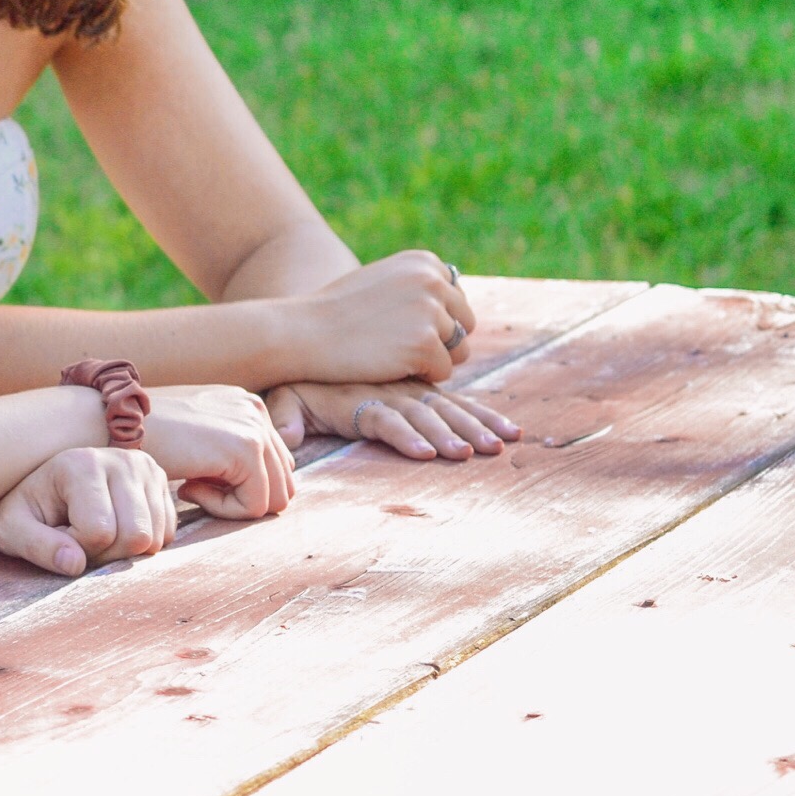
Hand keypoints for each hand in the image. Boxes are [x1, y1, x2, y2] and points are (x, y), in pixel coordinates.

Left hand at [0, 446, 176, 574]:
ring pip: (155, 538)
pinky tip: (117, 528)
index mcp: (81, 465)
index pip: (100, 532)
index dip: (78, 549)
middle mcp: (120, 460)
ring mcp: (145, 468)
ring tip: (96, 533)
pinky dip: (142, 544)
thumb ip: (36, 547)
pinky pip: (166, 534)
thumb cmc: (23, 510)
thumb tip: (75, 564)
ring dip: (124, 551)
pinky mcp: (160, 481)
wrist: (41, 486)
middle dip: (106, 554)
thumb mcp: (10, 530)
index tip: (59, 535)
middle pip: (136, 536)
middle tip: (80, 540)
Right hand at [140, 385, 297, 518]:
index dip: (237, 487)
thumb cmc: (141, 435)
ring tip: (190, 490)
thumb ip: (226, 451)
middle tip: (194, 489)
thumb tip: (257, 487)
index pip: (274, 466)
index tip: (196, 478)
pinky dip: (222, 510)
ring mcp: (253, 426)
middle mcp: (255, 409)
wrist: (111, 424)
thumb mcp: (193, 437)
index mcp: (245, 405)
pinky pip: (254, 505)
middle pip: (282, 483)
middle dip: (241, 498)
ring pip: (274, 499)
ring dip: (232, 506)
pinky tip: (186, 489)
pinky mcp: (245, 448)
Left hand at [264, 380, 520, 459]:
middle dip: (449, 433)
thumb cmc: (301, 382)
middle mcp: (391, 392)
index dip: (405, 435)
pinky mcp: (423, 391)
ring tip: (500, 445)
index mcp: (360, 399)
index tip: (425, 453)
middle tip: (472, 453)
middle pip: (424, 414)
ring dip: (474, 425)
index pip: (385, 418)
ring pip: (447, 407)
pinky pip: (457, 401)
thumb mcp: (286, 397)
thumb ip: (285, 417)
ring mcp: (410, 390)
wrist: (314, 342)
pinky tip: (510, 432)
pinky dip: (482, 415)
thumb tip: (284, 439)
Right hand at [280, 251, 476, 384]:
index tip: (400, 326)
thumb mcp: (382, 282)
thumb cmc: (338, 312)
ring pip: (459, 350)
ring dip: (431, 360)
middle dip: (440, 341)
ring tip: (393, 355)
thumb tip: (453, 297)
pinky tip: (389, 365)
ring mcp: (430, 311)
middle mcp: (431, 280)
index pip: (457, 300)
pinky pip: (443, 371)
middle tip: (399, 346)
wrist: (304, 332)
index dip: (433, 321)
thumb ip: (417, 286)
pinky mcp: (424, 344)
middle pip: (464, 324)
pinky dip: (420, 376)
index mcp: (424, 262)